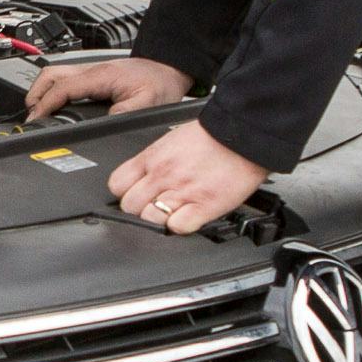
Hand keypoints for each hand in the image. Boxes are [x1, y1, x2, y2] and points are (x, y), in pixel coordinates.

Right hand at [22, 54, 192, 124]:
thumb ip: (122, 114)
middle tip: (32, 116)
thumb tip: (100, 126)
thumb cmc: (160, 83)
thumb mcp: (147, 104)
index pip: (62, 87)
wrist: (169, 69)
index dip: (45, 104)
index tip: (36, 119)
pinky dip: (54, 90)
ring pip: (55, 74)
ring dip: (42, 91)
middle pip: (50, 74)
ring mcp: (91, 70)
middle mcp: (92, 69)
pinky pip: (66, 78)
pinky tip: (55, 103)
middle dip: (36, 95)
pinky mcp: (94, 75)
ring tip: (39, 111)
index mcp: (100, 76)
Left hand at [107, 119, 267, 236]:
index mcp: (153, 157)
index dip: (125, 192)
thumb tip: (144, 177)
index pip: (117, 184)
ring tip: (174, 212)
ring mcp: (181, 192)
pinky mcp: (203, 206)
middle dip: (140, 208)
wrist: (243, 135)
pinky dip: (181, 226)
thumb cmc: (212, 136)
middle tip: (156, 205)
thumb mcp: (172, 141)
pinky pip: (177, 226)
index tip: (135, 194)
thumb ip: (155, 161)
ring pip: (149, 218)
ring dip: (159, 219)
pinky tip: (189, 217)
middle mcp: (162, 175)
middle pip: (129, 206)